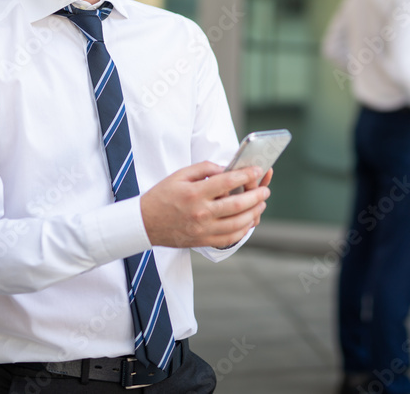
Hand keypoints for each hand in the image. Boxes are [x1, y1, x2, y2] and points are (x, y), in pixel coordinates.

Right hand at [140, 162, 269, 248]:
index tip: (257, 170)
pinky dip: (243, 231)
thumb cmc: (161, 196)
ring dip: (254, 213)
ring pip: (237, 224)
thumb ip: (203, 168)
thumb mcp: (179, 175)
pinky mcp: (203, 241)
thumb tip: (225, 169)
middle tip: (265, 191)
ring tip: (260, 205)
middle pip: (237, 205)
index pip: (227, 182)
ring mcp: (203, 230)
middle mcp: (201, 213)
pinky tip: (248, 222)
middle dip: (256, 196)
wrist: (144, 223)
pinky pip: (229, 239)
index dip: (246, 175)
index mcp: (195, 193)